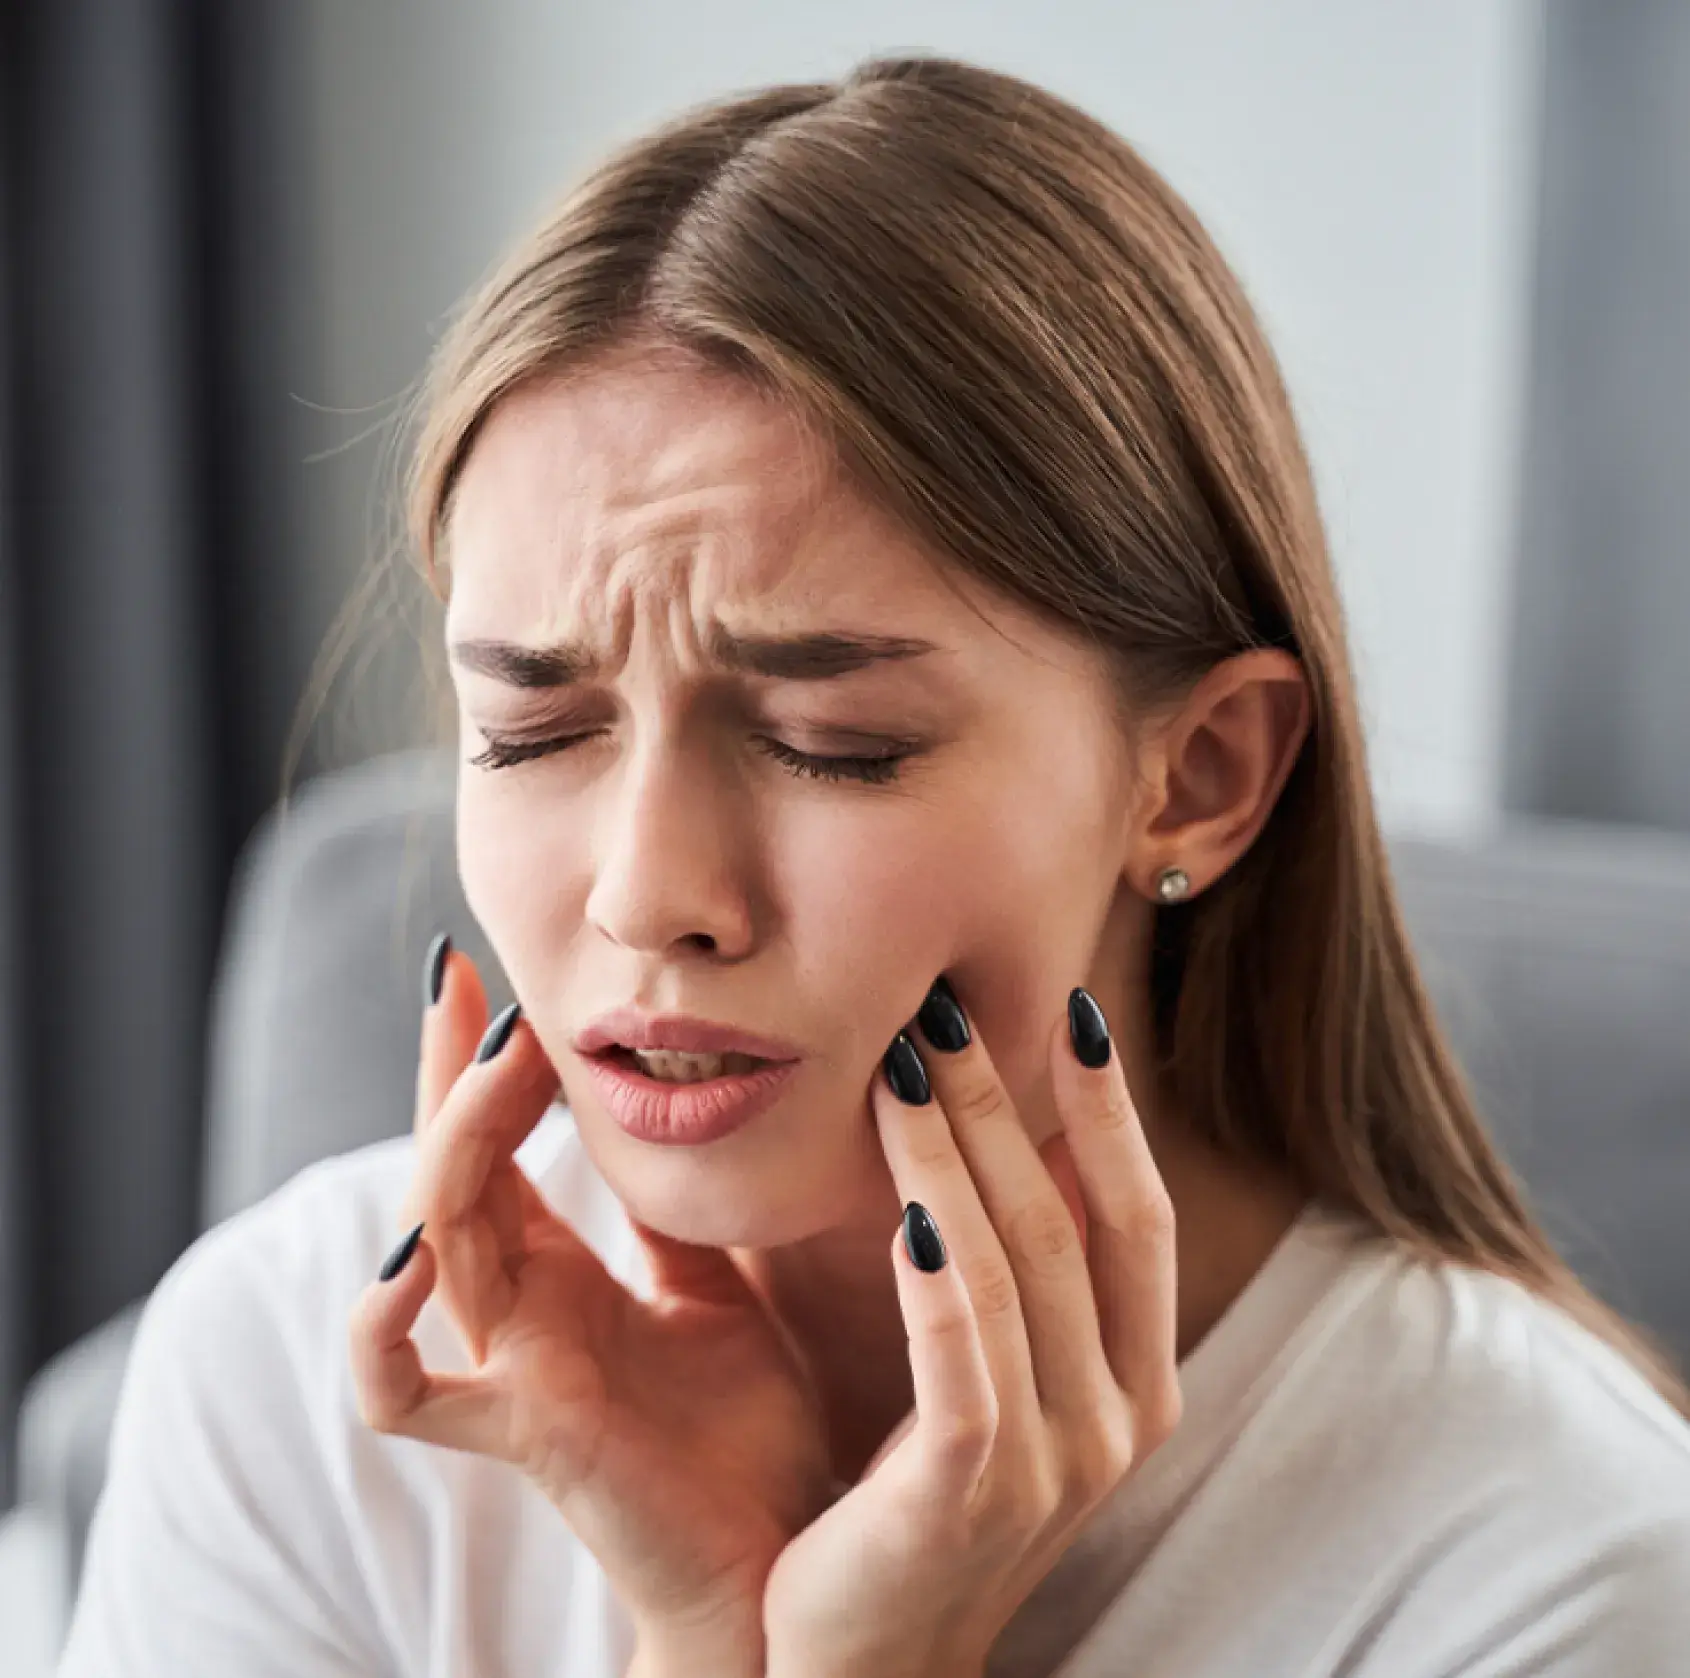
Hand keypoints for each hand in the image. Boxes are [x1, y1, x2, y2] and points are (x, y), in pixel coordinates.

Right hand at [347, 944, 833, 1668]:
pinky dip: (381, 1328)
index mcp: (561, 1273)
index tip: (483, 970)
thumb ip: (679, 1211)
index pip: (495, 1144)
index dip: (479, 1062)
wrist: (782, 1565)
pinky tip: (411, 1255)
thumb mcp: (720, 1284)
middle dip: (450, 1075)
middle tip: (467, 982)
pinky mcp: (522, 1432)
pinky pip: (404, 1392)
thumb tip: (691, 1097)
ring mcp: (509, 1369)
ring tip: (498, 1063)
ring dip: (453, 1145)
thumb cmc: (749, 1432)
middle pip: (449, 1169)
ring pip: (433, 1238)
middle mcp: (519, 1311)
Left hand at [762, 980, 1182, 1677]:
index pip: (1136, 1217)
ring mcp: (1055, 1461)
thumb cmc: (909, 1500)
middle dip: (1011, 1101)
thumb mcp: (986, 1381)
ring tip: (905, 1059)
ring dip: (959, 1150)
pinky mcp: (973, 1491)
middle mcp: (1115, 1418)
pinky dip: (939, 1266)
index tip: (1072, 1007)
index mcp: (1131, 1382)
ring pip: (1014, 1263)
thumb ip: (998, 1275)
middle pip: (1072, 1219)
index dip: (1112, 1109)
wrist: (857, 1665)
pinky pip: (962, 1353)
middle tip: (949, 1002)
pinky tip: (904, 1198)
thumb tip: (963, 1130)